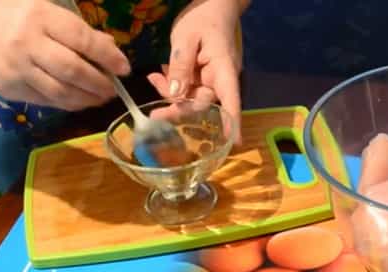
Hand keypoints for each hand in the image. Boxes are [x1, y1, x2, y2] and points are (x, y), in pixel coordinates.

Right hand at [0, 0, 130, 110]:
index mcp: (39, 17)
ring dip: (87, 99)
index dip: (107, 56)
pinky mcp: (11, 90)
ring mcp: (18, 69)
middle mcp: (27, 44)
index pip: (81, 39)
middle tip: (114, 88)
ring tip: (102, 98)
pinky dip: (69, 104)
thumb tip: (109, 48)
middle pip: (73, 70)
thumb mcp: (43, 9)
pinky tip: (81, 101)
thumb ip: (76, 28)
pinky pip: (47, 101)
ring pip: (61, 92)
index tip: (124, 67)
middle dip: (100, 83)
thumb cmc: (11, 15)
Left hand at [147, 0, 244, 130]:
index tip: (232, 143)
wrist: (212, 6)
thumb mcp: (186, 39)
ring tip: (155, 78)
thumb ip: (181, 66)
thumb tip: (176, 95)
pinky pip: (186, 90)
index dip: (232, 122)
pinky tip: (159, 76)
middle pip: (203, 105)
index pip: (231, 100)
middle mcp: (220, 80)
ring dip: (171, 94)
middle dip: (178, 109)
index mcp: (224, 70)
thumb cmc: (204, 19)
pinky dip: (172, 86)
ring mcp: (210, 81)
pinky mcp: (200, 79)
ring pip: (190, 99)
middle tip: (154, 114)